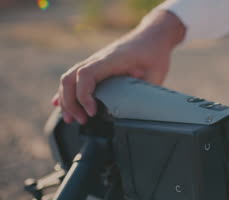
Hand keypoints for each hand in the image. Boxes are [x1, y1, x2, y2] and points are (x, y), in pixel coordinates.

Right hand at [52, 10, 185, 123]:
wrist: (153, 36)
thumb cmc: (154, 54)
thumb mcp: (155, 75)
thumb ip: (144, 92)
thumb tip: (135, 112)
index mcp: (110, 59)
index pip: (85, 75)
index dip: (83, 96)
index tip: (93, 112)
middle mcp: (98, 59)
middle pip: (69, 78)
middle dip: (70, 103)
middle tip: (82, 121)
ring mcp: (94, 62)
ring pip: (69, 79)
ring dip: (66, 100)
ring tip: (72, 119)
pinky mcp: (96, 66)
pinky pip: (75, 79)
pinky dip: (67, 93)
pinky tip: (60, 105)